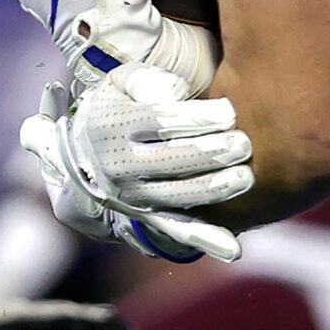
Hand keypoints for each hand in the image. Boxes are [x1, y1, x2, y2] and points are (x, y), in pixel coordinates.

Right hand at [19, 65, 250, 262]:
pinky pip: (178, 230)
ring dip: (216, 189)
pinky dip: (206, 240)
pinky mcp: (147, 217)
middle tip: (244, 144)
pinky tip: (232, 249)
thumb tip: (175, 93)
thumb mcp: (122, 83)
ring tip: (246, 177)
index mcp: (115, 126)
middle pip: (173, 160)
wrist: (83, 152)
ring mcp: (134, 196)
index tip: (230, 111)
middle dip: (213, 152)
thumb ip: (147, 80)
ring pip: (180, 197)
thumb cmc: (119, 106)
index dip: (199, 118)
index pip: (161, 122)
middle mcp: (120, 165)